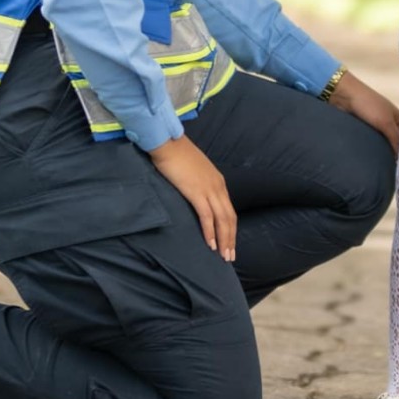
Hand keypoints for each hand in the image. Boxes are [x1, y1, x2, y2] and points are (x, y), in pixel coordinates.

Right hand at [148, 135, 235, 261]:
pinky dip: (210, 231)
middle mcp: (218, 187)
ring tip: (223, 255)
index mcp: (218, 181)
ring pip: (222, 220)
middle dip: (231, 238)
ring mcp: (208, 189)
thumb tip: (194, 195)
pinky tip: (210, 244)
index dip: (231, 228)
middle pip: (229, 218)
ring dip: (224, 239)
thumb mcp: (193, 170)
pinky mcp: (196, 192)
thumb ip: (198, 183)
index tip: (229, 242)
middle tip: (230, 256)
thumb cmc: (175, 154)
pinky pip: (207, 216)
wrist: (166, 142)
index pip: (229, 210)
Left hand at [330, 70, 398, 153]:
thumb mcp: (385, 122)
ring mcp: (376, 125)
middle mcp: (389, 121)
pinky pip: (372, 141)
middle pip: (396, 140)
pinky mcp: (365, 128)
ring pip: (383, 142)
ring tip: (389, 167)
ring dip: (385, 151)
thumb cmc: (368, 105)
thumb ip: (395, 138)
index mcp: (398, 117)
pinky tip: (376, 160)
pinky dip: (374, 148)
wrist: (344, 96)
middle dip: (397, 151)